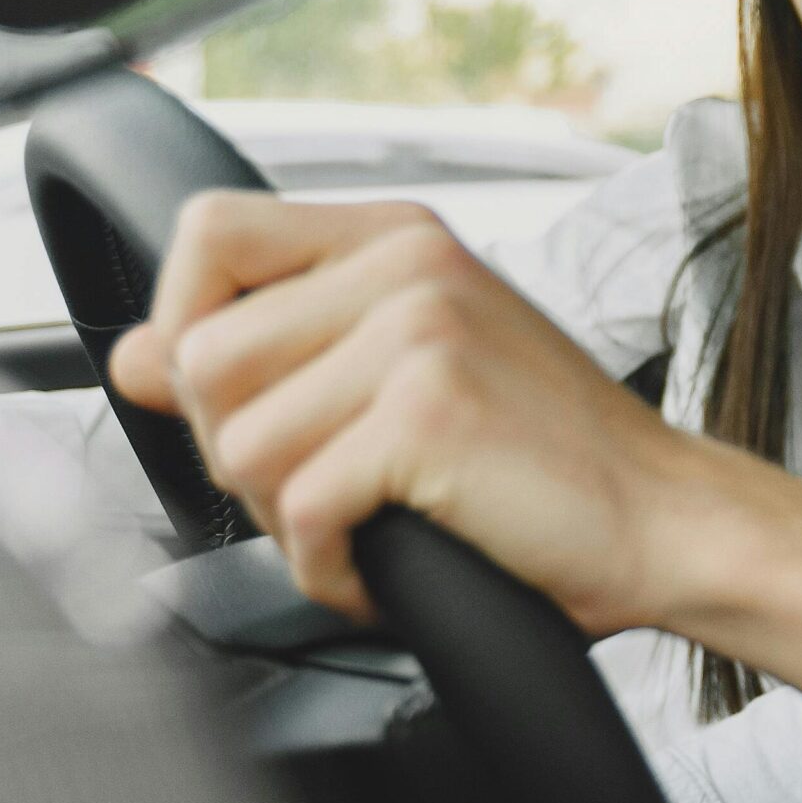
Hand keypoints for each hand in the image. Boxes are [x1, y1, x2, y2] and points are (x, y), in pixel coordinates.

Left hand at [109, 193, 690, 628]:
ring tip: (365, 527)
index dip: (181, 324)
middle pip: (202, 356)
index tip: (232, 399)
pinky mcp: (429, 413)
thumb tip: (135, 360)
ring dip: (285, 519)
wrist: (666, 522)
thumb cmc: (549, 461)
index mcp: (398, 239)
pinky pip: (302, 508)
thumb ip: (279, 350)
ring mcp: (419, 332)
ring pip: (240, 442)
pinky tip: (381, 567)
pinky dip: (329, 569)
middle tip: (327, 491)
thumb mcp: (413, 370)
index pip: (208, 233)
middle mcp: (406, 265)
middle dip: (240, 457)